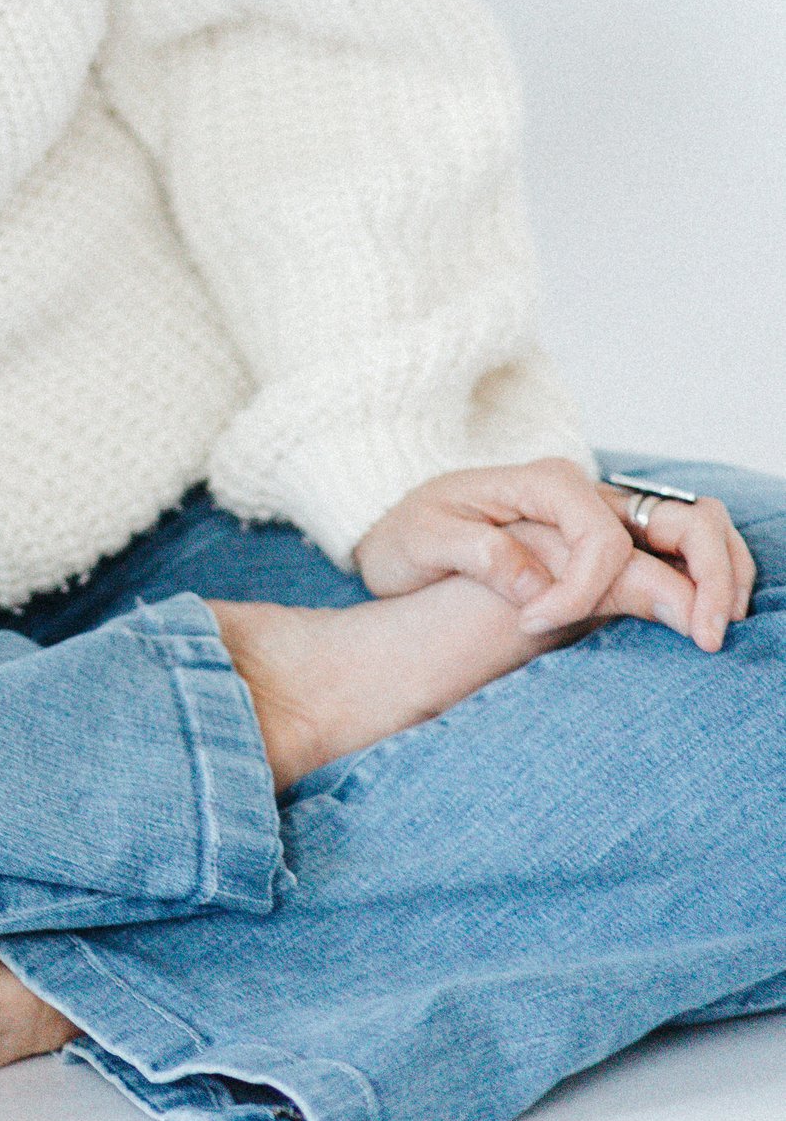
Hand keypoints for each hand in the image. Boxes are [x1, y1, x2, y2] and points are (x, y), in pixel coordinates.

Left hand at [355, 457, 753, 652]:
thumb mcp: (420, 539)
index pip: (600, 539)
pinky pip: (676, 553)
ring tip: (716, 629)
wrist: (400, 532)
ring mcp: (604, 517)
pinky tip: (704, 619)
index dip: (580, 591)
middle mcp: (585, 493)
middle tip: (704, 636)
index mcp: (543, 483)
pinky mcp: (609, 546)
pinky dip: (706, 580)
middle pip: (680, 516)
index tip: (531, 625)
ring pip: (694, 528)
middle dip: (704, 574)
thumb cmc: (407, 533)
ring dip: (720, 575)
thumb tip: (534, 585)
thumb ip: (478, 552)